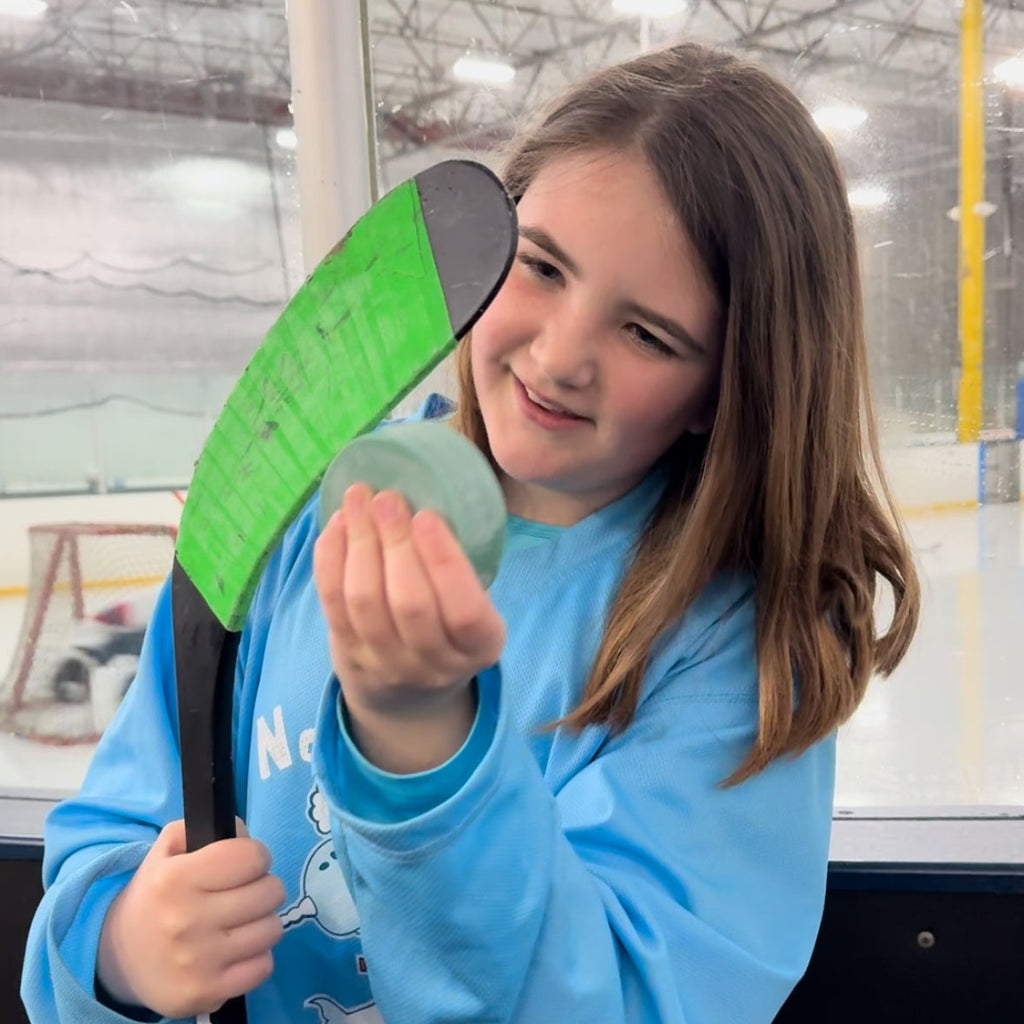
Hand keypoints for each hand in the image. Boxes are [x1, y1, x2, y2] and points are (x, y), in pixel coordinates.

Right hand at [97, 818, 284, 1017]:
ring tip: (241, 921)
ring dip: (263, 922)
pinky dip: (257, 957)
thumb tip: (247, 836)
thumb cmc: (157, 894)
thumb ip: (210, 826)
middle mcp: (185, 921)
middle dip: (263, 887)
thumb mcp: (169, 848)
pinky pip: (263, 967)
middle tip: (244, 892)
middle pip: (270, 892)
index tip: (245, 863)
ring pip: (272, 929)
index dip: (255, 855)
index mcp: (175, 879)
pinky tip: (237, 950)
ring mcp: (197, 962)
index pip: (251, 857)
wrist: (118, 957)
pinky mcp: (206, 993)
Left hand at [313, 483, 505, 771]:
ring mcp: (387, 665)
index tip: (427, 516)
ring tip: (359, 498)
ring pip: (365, 601)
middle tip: (387, 497)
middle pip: (409, 603)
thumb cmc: (449, 626)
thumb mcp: (474, 608)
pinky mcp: (348, 656)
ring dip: (359, 542)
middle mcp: (435, 664)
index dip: (444, 561)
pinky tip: (337, 523)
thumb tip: (429, 491)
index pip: (464, 609)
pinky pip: (332, 602)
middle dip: (395, 543)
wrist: (411, 694)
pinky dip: (331, 558)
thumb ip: (460, 568)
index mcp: (480, 646)